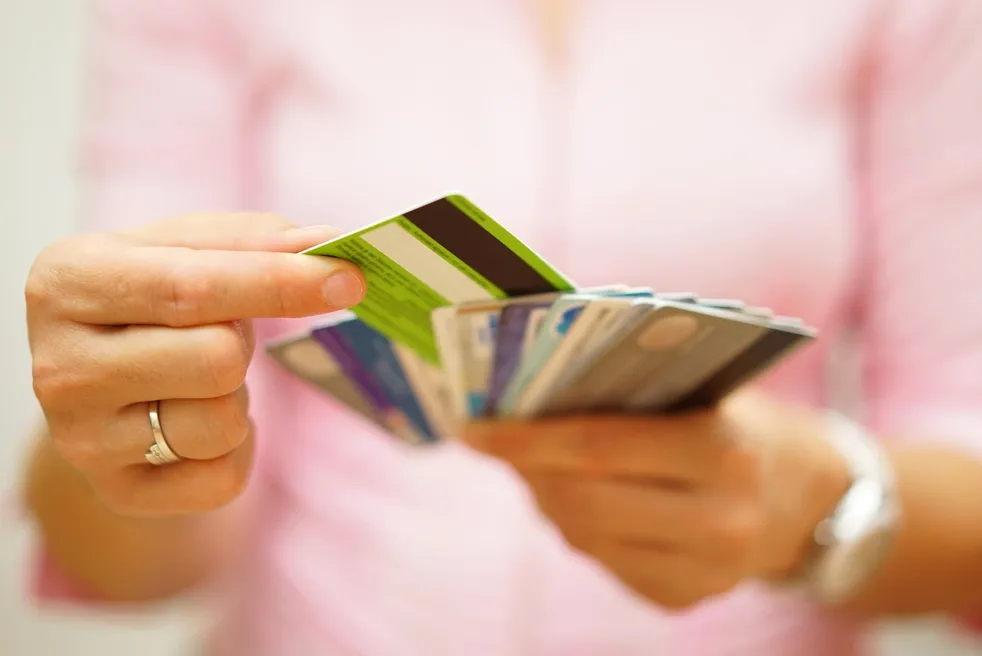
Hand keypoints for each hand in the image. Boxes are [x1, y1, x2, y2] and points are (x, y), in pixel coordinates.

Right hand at [26, 214, 364, 516]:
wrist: (94, 378)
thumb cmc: (149, 297)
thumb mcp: (183, 248)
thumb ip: (254, 240)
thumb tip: (327, 244)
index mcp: (69, 282)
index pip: (192, 289)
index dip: (279, 283)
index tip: (349, 280)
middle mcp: (60, 367)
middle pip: (217, 359)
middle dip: (242, 342)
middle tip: (220, 331)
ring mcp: (82, 441)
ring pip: (224, 422)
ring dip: (236, 396)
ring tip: (197, 378)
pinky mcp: (120, 493)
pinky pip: (225, 477)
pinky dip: (237, 447)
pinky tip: (198, 420)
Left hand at [462, 392, 850, 609]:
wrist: (809, 500)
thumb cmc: (738, 425)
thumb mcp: (701, 391)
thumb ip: (629, 391)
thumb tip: (529, 394)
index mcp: (723, 452)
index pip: (600, 446)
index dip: (527, 438)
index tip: (474, 427)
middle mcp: (722, 521)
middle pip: (584, 501)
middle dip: (529, 470)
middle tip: (497, 443)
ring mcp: (708, 573)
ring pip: (586, 537)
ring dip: (547, 499)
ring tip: (534, 466)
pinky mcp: (688, 599)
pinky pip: (605, 563)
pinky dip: (577, 528)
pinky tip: (575, 500)